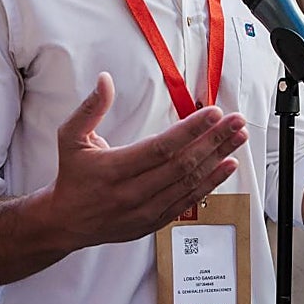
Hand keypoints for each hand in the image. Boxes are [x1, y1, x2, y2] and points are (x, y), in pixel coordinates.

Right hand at [46, 73, 248, 252]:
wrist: (65, 223)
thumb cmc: (72, 176)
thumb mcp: (70, 137)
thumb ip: (90, 108)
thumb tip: (105, 80)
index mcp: (113, 169)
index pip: (161, 147)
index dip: (190, 130)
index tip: (213, 114)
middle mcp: (132, 192)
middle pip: (182, 164)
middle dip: (214, 140)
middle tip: (236, 122)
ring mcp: (145, 210)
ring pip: (189, 183)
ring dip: (218, 159)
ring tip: (238, 139)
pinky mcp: (154, 221)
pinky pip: (188, 201)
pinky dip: (210, 183)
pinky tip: (226, 167)